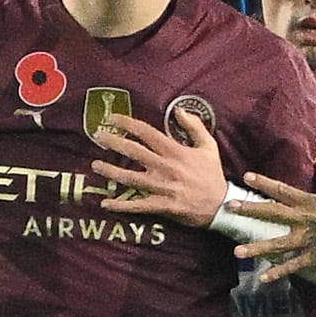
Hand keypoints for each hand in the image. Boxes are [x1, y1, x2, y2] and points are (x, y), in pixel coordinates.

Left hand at [90, 104, 227, 225]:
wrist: (220, 205)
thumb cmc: (212, 175)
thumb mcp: (209, 146)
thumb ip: (194, 126)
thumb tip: (179, 110)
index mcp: (175, 151)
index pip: (146, 132)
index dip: (127, 123)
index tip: (112, 118)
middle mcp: (166, 167)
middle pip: (133, 152)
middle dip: (113, 142)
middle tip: (97, 136)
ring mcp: (162, 188)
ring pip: (130, 178)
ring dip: (111, 172)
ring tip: (95, 165)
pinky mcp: (162, 206)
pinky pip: (137, 206)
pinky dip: (121, 205)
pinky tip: (105, 203)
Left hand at [237, 168, 315, 279]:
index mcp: (311, 202)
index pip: (283, 190)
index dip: (264, 183)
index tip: (247, 177)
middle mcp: (305, 219)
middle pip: (273, 212)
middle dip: (251, 209)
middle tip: (230, 207)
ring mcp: (309, 239)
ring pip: (278, 243)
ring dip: (257, 248)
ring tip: (238, 252)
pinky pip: (293, 265)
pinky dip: (278, 273)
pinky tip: (263, 279)